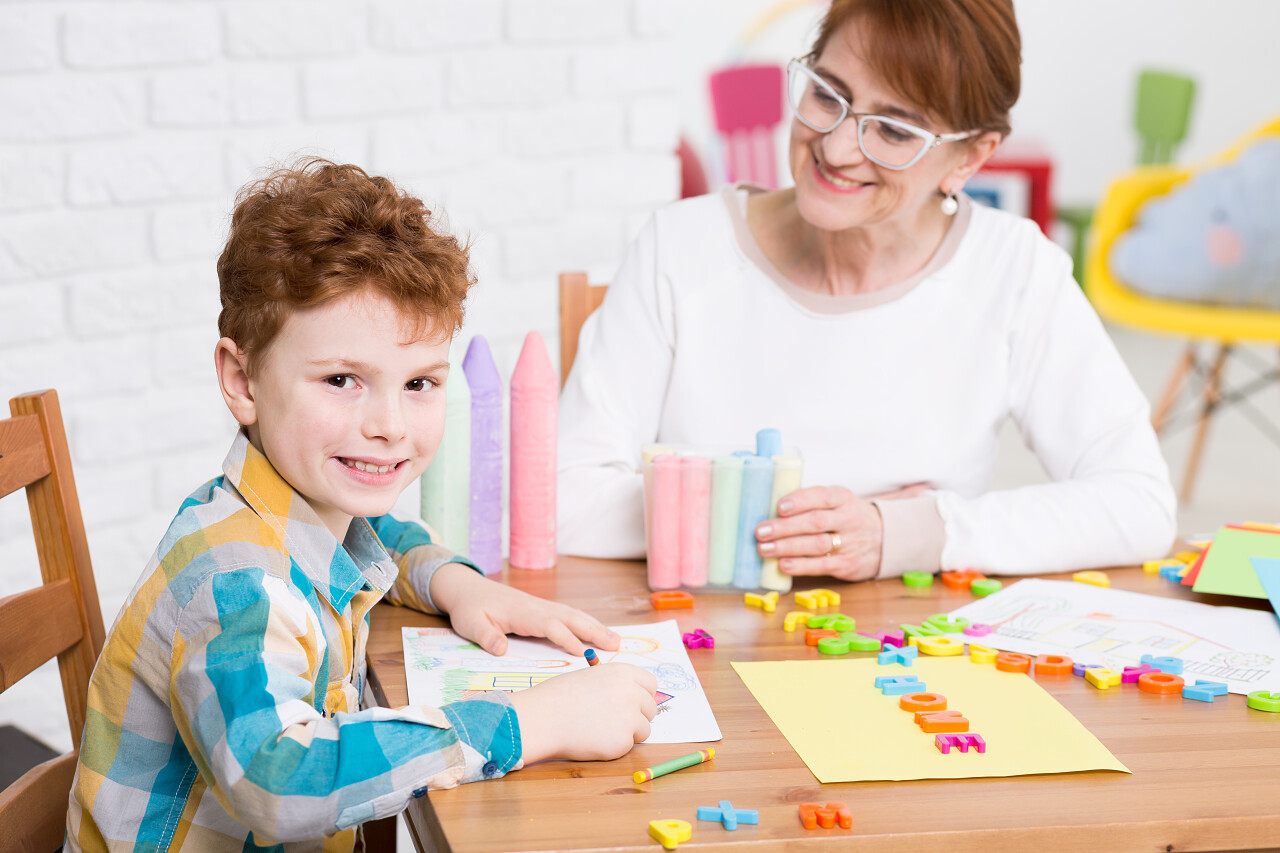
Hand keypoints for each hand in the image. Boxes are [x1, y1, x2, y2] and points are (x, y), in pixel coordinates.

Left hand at [429, 563, 619, 655]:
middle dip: (594, 630)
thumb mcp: (470, 623)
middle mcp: (537, 607)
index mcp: (522, 612)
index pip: (550, 625)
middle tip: (616, 645)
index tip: (583, 653)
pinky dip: (587, 623)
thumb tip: (501, 649)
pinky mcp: (542, 610)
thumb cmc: (470, 608)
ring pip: (574, 615)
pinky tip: (598, 632)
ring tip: (617, 640)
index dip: (566, 638)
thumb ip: (486, 636)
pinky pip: (569, 616)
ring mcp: (542, 607)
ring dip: (596, 626)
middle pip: (571, 617)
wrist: (468, 589)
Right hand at [509, 663, 656, 764]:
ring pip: (644, 729)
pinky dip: (614, 746)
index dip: (642, 695)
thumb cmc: (560, 697)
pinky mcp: (622, 742)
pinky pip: (628, 746)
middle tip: (613, 720)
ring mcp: (629, 717)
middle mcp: (631, 692)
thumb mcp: (592, 677)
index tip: (634, 703)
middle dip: (637, 716)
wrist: (542, 718)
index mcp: (623, 672)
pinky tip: (593, 739)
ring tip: (600, 729)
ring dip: (628, 733)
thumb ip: (616, 685)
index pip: (651, 684)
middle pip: (651, 708)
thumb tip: (634, 696)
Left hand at [752, 484, 923, 581]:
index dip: (800, 501)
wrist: (883, 540)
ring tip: (764, 548)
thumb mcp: (837, 502)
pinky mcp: (846, 564)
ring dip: (788, 547)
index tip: (779, 506)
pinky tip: (783, 564)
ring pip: (817, 544)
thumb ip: (811, 503)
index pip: (822, 496)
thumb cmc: (846, 517)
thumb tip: (769, 508)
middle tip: (760, 531)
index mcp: (842, 498)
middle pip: (815, 522)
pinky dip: (800, 566)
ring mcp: (849, 543)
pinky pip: (821, 565)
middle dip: (785, 527)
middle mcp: (848, 519)